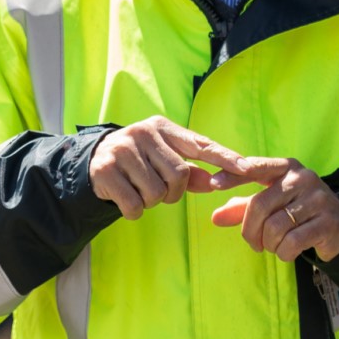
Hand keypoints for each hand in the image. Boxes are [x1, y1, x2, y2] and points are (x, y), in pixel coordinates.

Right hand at [90, 116, 249, 220]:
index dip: (224, 157)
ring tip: (139, 190)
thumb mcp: (163, 158)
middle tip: (159, 190)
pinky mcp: (106, 170)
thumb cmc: (139, 160)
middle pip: (179, 175)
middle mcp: (144, 133)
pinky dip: (134, 211)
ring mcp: (123, 149)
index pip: (200, 143)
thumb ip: (191, 171)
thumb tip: (216, 182)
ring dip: (152, 202)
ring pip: (157, 193)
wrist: (93, 160)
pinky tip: (125, 198)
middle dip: (173, 192)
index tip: (245, 168)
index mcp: (164, 127)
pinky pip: (135, 205)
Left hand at [209, 157, 338, 261]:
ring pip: (275, 227)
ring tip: (274, 246)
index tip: (213, 183)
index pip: (255, 167)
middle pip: (260, 205)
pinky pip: (292, 242)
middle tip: (254, 244)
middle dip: (251, 231)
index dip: (233, 175)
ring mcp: (317, 199)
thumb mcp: (272, 203)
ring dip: (269, 244)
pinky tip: (287, 252)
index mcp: (286, 167)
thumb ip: (243, 208)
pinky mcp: (327, 222)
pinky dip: (283, 253)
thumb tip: (215, 218)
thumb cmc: (298, 210)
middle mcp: (302, 178)